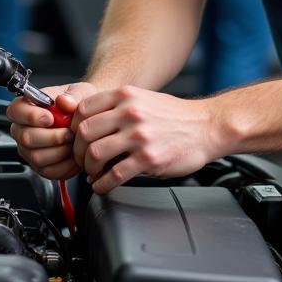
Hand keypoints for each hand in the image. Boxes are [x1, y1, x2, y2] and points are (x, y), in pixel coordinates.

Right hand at [7, 82, 96, 179]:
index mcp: (27, 107)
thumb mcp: (79, 93)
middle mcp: (23, 130)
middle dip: (52, 136)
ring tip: (74, 141)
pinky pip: (49, 171)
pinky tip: (74, 153)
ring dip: (60, 150)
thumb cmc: (78, 105)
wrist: (88, 121)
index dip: (30, 115)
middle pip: (26, 138)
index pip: (15, 111)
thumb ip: (72, 96)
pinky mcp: (41, 167)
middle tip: (69, 132)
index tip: (50, 117)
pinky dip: (66, 164)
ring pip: (37, 157)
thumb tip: (64, 101)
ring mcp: (30, 150)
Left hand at [73, 86, 222, 193]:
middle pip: (84, 132)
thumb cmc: (176, 116)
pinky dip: (103, 184)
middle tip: (82, 160)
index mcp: (126, 95)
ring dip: (88, 168)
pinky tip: (104, 185)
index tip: (76, 139)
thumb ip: (118, 106)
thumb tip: (89, 121)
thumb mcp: (144, 98)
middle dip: (78, 151)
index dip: (74, 127)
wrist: (208, 126)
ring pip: (95, 154)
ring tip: (93, 174)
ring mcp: (139, 136)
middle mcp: (130, 112)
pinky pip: (115, 175)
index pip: (83, 109)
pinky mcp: (149, 158)